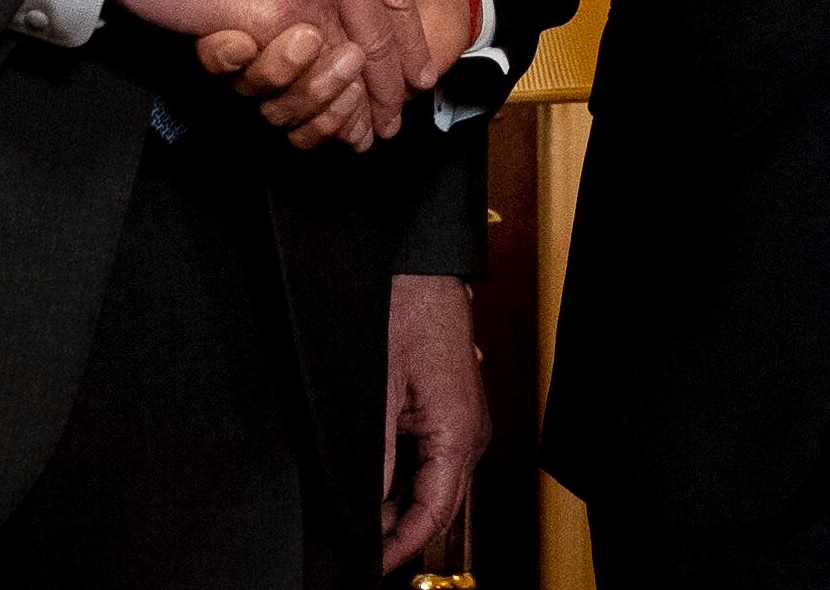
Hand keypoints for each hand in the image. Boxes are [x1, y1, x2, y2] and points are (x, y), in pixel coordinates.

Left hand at [382, 274, 488, 572]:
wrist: (421, 270)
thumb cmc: (405, 313)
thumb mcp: (379, 391)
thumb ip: (375, 457)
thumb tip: (367, 508)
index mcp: (458, 434)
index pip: (433, 515)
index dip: (399, 546)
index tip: (370, 564)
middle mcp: (470, 435)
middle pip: (438, 506)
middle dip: (399, 529)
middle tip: (358, 544)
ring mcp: (465, 424)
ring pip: (434, 485)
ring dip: (401, 503)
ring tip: (361, 514)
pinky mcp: (454, 413)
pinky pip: (433, 460)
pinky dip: (406, 477)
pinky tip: (377, 480)